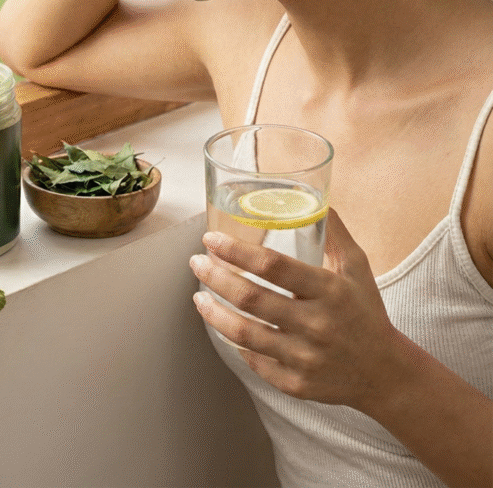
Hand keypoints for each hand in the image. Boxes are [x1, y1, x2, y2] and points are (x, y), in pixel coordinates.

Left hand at [189, 208, 401, 409]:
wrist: (385, 373)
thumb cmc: (365, 311)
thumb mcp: (357, 266)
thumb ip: (333, 231)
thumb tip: (315, 197)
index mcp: (329, 290)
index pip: (272, 266)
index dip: (236, 251)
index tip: (211, 240)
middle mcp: (315, 325)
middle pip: (250, 298)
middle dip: (214, 277)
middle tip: (197, 263)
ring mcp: (304, 358)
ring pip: (244, 333)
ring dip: (214, 312)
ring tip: (199, 297)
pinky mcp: (295, 384)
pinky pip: (254, 361)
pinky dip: (236, 342)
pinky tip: (225, 326)